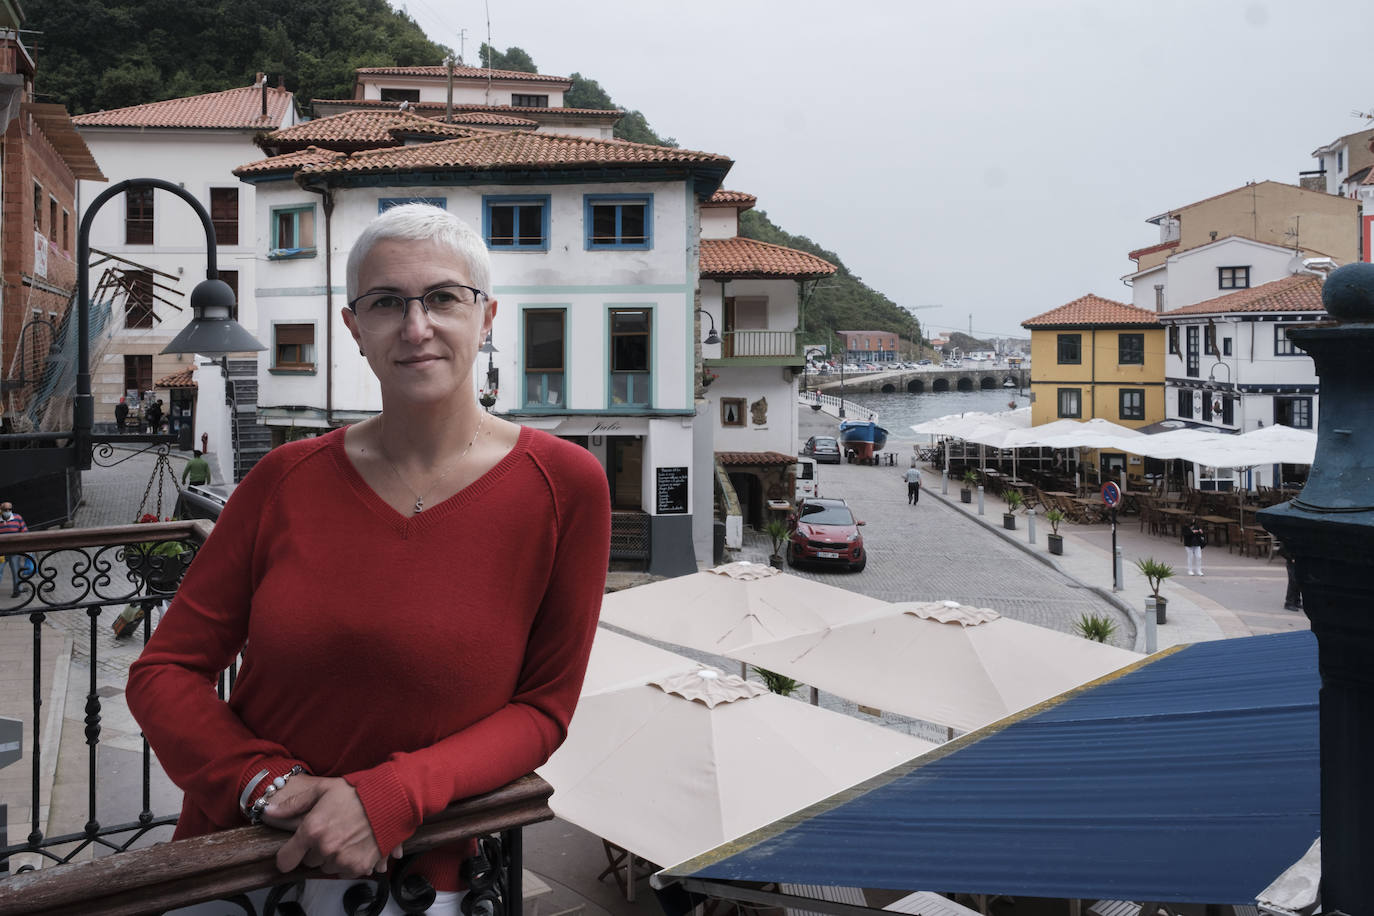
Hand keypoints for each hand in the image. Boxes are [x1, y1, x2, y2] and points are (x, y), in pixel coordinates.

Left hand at [264, 775, 395, 876]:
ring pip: (327, 867)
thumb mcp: (323, 790)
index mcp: (312, 829)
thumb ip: (294, 805)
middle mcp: (325, 848)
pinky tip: (356, 845)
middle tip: (330, 832)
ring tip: (345, 837)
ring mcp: (342, 859)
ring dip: (332, 857)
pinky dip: (348, 862)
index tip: (292, 853)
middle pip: (309, 861)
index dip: (287, 856)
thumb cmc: (358, 792)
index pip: (285, 860)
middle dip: (316, 849)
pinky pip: (345, 872)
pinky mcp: (359, 866)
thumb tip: (269, 812)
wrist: (392, 799)